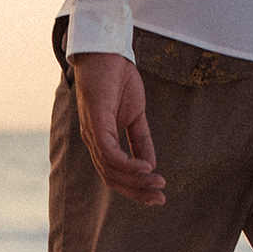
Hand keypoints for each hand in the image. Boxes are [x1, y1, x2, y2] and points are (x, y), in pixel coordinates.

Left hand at [69, 52, 166, 205]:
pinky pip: (110, 153)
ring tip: (157, 183)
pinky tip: (146, 167)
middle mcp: (94, 141)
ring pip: (111, 170)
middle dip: (136, 192)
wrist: (107, 51)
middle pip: (112, 178)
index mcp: (102, 141)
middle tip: (159, 200)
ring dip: (136, 180)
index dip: (136, 188)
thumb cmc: (117, 79)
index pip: (116, 174)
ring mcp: (93, 133)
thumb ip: (140, 140)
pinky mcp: (96, 122)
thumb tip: (151, 166)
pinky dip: (127, 164)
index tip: (158, 197)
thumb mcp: (135, 115)